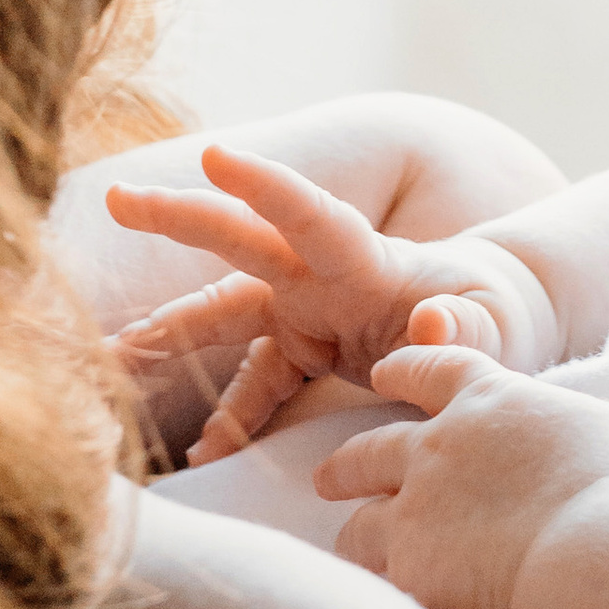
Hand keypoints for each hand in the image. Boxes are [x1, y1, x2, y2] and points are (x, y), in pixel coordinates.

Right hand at [107, 146, 559, 459]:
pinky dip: (230, 418)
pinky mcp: (303, 350)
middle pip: (244, 242)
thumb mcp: (495, 329)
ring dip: (173, 334)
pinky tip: (205, 452)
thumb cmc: (496, 317)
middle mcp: (322, 278)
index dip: (265, 187)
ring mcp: (306, 312)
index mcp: (366, 260)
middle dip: (181, 218)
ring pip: (227, 314)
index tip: (217, 156)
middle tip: (116, 198)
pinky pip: (254, 384)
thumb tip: (431, 329)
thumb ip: (464, 331)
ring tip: (112, 357)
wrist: (488, 331)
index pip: (312, 216)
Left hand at [319, 345, 608, 608]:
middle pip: (371, 450)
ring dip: (356, 539)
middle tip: (328, 477)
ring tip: (352, 553)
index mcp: (488, 401)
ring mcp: (414, 515)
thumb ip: (549, 425)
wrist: (595, 554)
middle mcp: (438, 450)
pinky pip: (381, 589)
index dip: (406, 369)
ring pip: (359, 527)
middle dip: (346, 464)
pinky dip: (385, 597)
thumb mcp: (594, 427)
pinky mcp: (410, 577)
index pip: (434, 368)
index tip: (384, 373)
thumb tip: (544, 440)